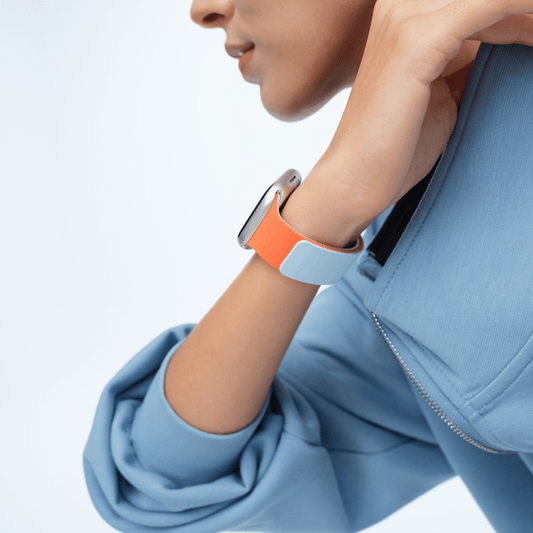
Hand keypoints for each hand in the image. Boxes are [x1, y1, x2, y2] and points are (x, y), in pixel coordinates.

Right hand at [315, 0, 532, 227]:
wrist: (354, 179)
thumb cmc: (395, 145)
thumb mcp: (443, 90)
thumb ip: (469, 57)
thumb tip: (513, 37)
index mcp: (405, 13)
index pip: (477, 1)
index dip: (521, 15)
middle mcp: (401, 4)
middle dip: (525, 13)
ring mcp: (405, 18)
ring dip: (529, 14)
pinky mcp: (415, 41)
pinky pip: (492, 5)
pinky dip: (525, 14)